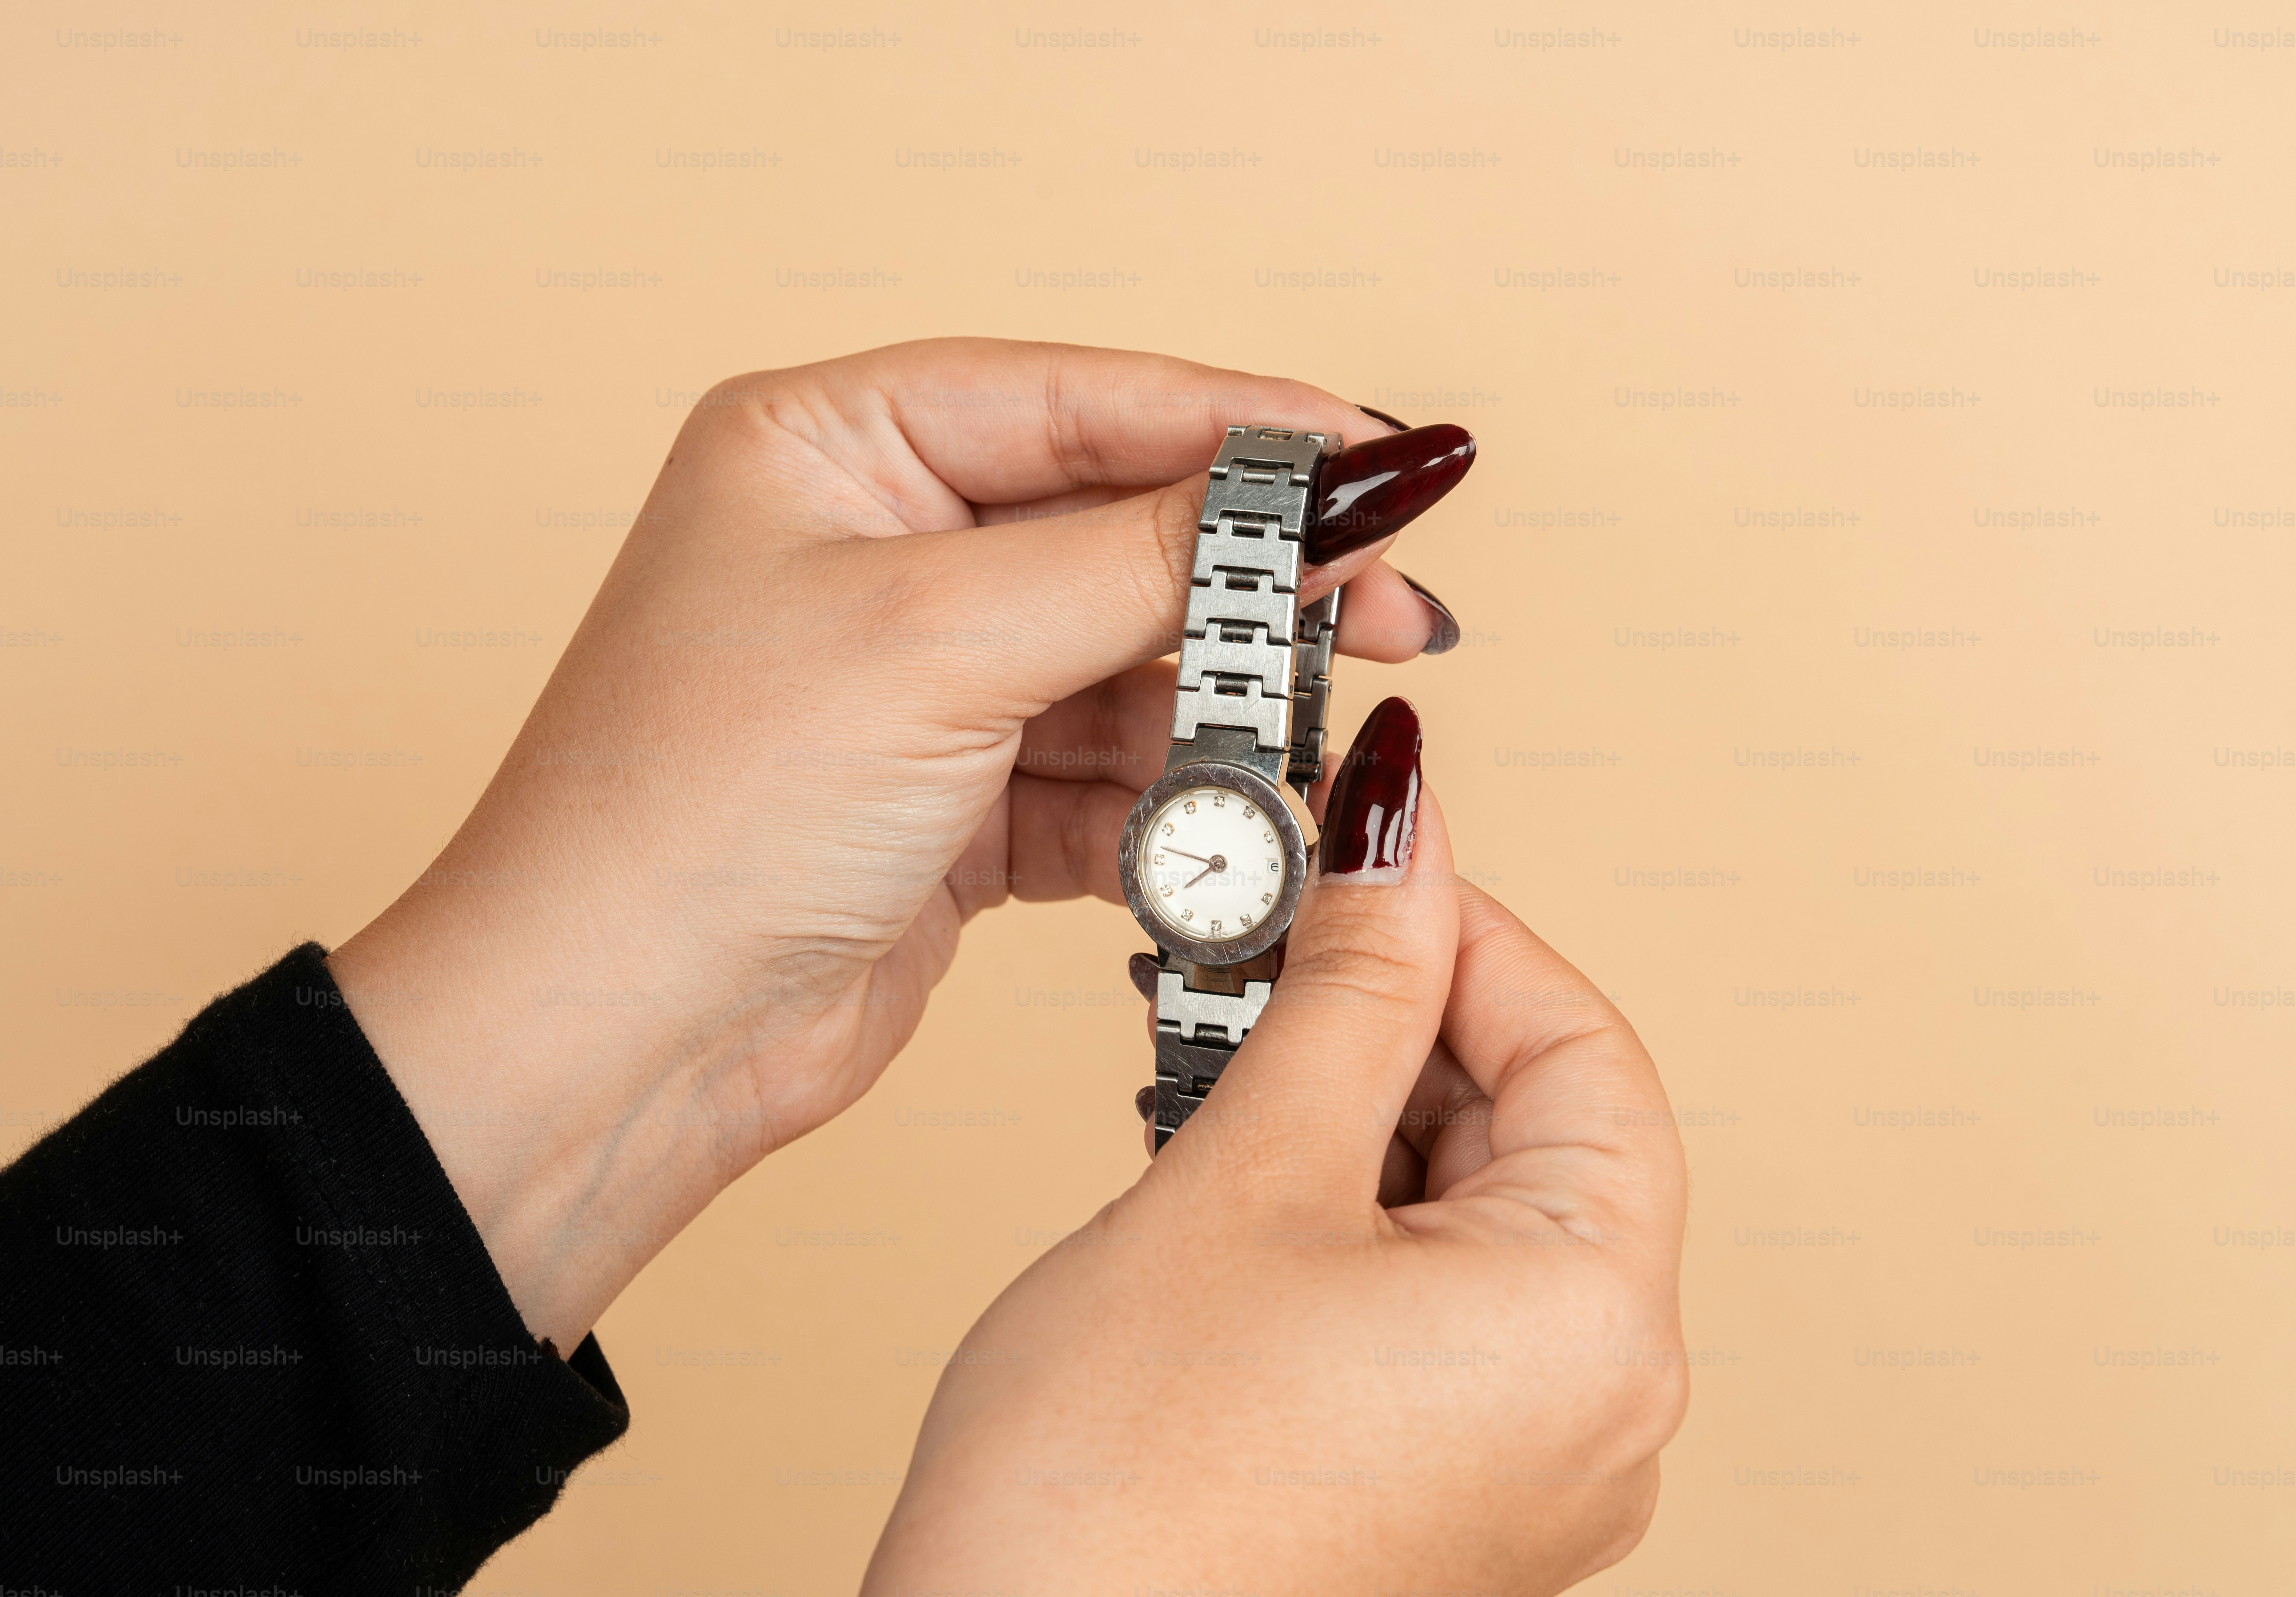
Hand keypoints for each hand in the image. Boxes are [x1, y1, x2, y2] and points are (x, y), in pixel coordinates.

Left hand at [327, 340, 1475, 1347]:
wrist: (609, 1043)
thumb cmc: (703, 813)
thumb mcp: (941, 641)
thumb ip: (1145, 557)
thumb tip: (1322, 486)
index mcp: (833, 446)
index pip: (1086, 401)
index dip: (1247, 432)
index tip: (1386, 465)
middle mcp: (875, 548)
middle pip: (1122, 531)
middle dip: (1257, 584)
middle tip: (1396, 614)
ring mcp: (918, 680)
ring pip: (1128, 665)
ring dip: (1226, 713)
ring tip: (1313, 750)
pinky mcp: (952, 802)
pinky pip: (1104, 778)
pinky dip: (1172, 809)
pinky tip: (1235, 838)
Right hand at [866, 700, 1689, 1593]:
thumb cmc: (1116, 1494)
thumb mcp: (1248, 1176)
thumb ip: (1349, 991)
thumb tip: (1403, 850)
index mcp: (1597, 1328)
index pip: (1584, 1052)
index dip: (1473, 933)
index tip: (1379, 862)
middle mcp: (1595, 1412)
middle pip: (1538, 1136)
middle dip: (1402, 1027)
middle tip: (1277, 956)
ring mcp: (1525, 1466)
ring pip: (1474, 1216)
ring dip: (1362, 1118)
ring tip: (1234, 1070)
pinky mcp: (1446, 1492)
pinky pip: (1434, 1304)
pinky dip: (1351, 1219)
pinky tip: (1249, 1179)